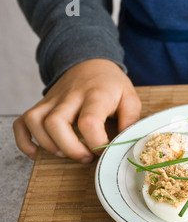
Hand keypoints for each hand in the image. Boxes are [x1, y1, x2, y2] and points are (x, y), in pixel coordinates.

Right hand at [13, 59, 140, 162]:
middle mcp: (70, 96)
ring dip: (49, 145)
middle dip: (70, 148)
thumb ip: (131, 120)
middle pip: (56, 123)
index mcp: (96, 95)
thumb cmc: (112, 86)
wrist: (91, 63)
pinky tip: (37, 152)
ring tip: (67, 154)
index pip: (89, 122)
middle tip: (86, 157)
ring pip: (36, 122)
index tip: (106, 150)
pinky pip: (22, 122)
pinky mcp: (41, 105)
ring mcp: (52, 100)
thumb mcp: (130, 98)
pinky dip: (25, 141)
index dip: (96, 143)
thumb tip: (125, 143)